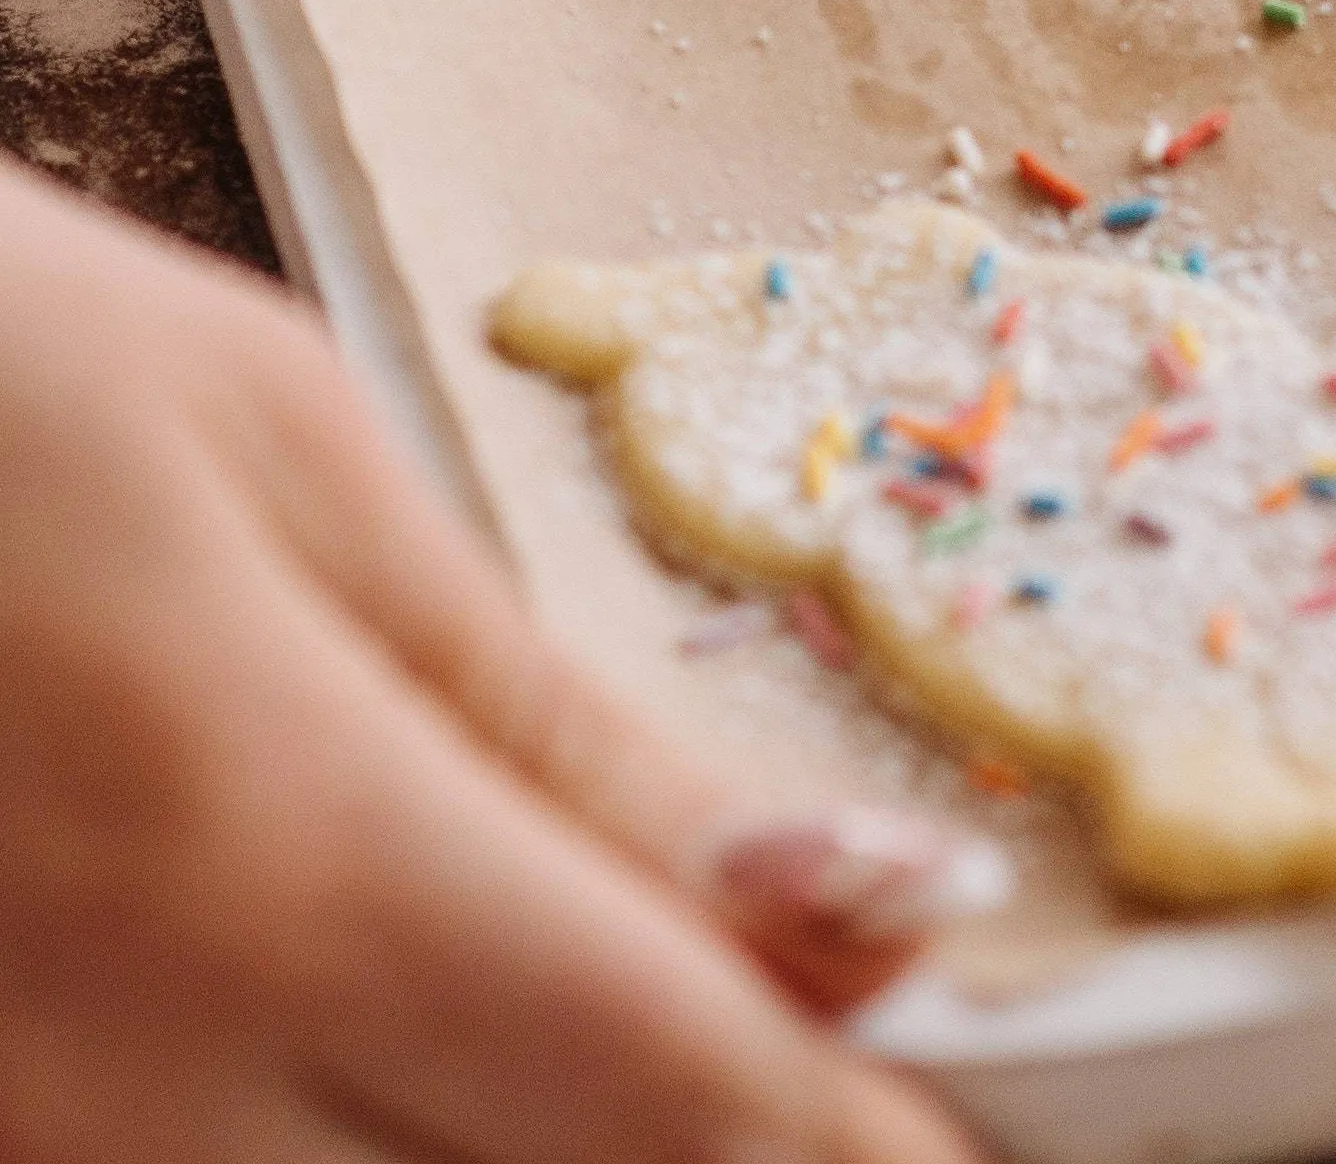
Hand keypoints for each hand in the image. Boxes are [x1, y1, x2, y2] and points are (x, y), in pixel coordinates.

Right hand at [0, 155, 992, 1162]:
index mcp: (281, 867)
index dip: (871, 1148)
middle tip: (810, 1025)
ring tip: (590, 985)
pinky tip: (396, 1036)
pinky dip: (347, 1125)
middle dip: (718, 1136)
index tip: (1001, 1143)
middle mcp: (129, 1089)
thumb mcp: (294, 475)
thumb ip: (558, 736)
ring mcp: (12, 1148)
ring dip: (524, 1127)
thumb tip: (849, 904)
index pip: (682, 1101)